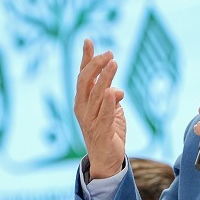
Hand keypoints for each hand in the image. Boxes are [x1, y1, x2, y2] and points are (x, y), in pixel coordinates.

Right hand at [74, 39, 125, 179]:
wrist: (106, 160)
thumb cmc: (107, 131)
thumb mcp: (110, 109)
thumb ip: (111, 95)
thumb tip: (116, 89)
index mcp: (83, 100)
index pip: (83, 75)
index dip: (86, 58)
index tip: (88, 40)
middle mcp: (82, 108)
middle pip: (85, 81)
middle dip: (96, 65)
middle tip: (109, 53)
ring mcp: (90, 120)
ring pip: (96, 94)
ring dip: (105, 77)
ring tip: (113, 63)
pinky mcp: (101, 131)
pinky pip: (105, 114)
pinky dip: (109, 103)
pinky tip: (113, 91)